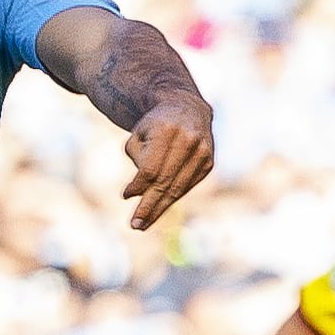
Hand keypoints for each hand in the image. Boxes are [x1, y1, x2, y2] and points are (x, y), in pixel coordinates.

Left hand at [121, 96, 213, 229]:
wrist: (187, 109)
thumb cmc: (155, 125)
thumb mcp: (139, 135)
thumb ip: (139, 160)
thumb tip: (140, 193)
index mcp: (168, 131)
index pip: (151, 168)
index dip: (138, 185)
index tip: (125, 195)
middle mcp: (189, 141)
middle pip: (166, 182)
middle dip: (149, 206)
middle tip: (135, 225)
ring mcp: (203, 153)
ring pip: (178, 188)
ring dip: (160, 208)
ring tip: (143, 223)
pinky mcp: (208, 163)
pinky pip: (187, 186)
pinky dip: (172, 197)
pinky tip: (159, 206)